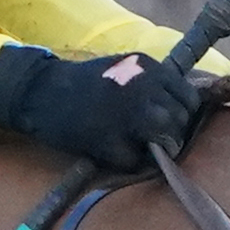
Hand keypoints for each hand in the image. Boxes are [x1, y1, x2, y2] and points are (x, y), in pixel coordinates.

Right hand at [0, 45, 202, 169]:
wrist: (41, 91)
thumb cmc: (82, 82)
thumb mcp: (124, 68)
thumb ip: (153, 82)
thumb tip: (179, 106)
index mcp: (149, 68)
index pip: (189, 97)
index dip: (181, 113)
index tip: (168, 121)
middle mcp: (143, 88)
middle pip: (179, 120)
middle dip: (170, 133)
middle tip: (151, 139)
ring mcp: (127, 114)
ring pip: (165, 139)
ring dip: (155, 149)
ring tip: (137, 148)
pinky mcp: (109, 139)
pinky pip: (135, 160)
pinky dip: (128, 161)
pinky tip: (113, 152)